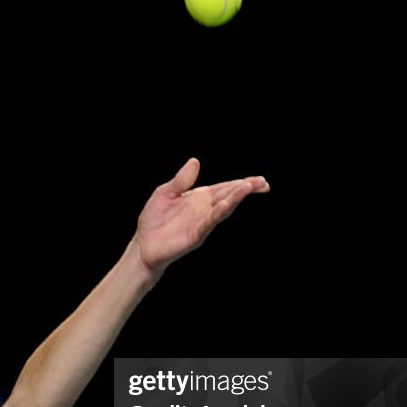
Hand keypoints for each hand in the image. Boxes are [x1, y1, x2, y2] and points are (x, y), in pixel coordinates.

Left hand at [132, 158, 268, 277]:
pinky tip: (224, 205)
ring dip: (234, 199)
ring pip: (222, 209)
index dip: (241, 183)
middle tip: (262, 183)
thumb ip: (181, 180)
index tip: (259, 180)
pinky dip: (216, 214)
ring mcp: (202, 223)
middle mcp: (204, 210)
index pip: (224, 188)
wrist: (143, 244)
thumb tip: (195, 161)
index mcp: (199, 198)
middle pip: (229, 197)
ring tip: (247, 188)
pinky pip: (208, 223)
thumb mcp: (165, 193)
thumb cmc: (154, 220)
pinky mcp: (194, 235)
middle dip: (244, 189)